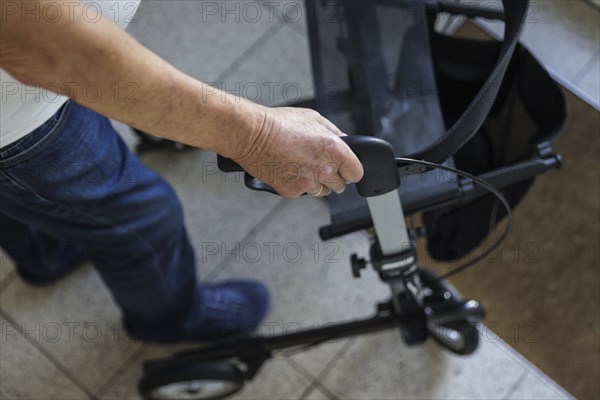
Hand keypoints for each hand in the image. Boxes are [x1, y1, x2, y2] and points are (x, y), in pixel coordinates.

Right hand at [234, 106, 363, 197]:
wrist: (251, 135)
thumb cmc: (279, 124)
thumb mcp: (314, 119)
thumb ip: (334, 133)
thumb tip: (345, 141)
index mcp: (335, 150)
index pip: (356, 173)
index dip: (351, 169)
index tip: (346, 168)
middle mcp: (324, 169)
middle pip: (341, 185)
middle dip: (334, 176)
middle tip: (320, 164)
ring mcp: (308, 183)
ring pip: (323, 191)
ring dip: (318, 182)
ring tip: (303, 165)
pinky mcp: (292, 191)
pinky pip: (303, 192)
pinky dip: (299, 184)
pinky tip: (290, 169)